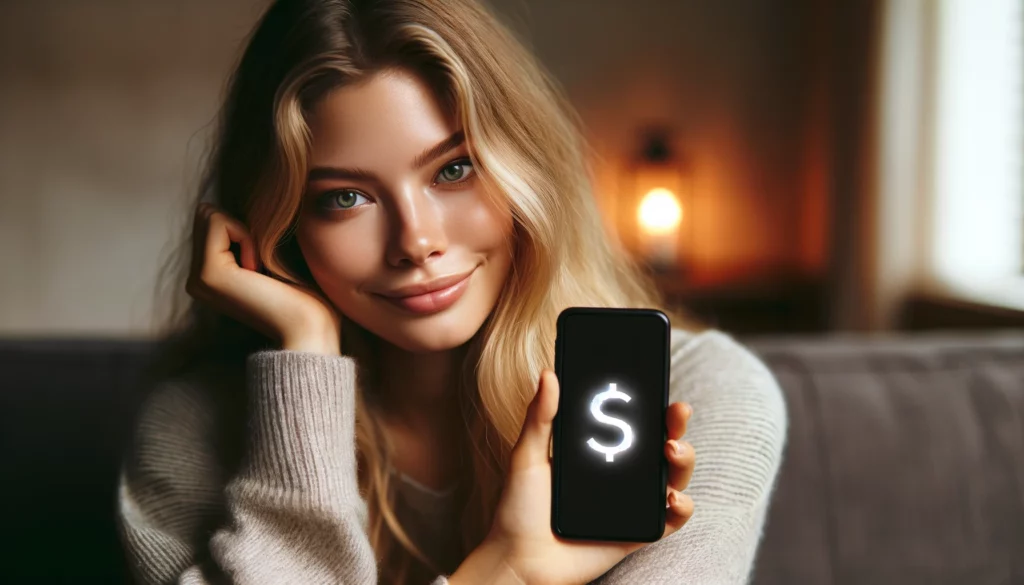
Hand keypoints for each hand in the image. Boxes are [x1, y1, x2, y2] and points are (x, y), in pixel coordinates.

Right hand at [185, 202, 341, 353]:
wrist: (309, 329)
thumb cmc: (304, 296)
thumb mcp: (270, 258)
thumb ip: (246, 237)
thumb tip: (229, 204)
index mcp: (210, 276)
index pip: (212, 220)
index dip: (244, 227)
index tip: (264, 263)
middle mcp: (196, 279)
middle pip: (207, 214)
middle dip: (240, 226)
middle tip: (262, 264)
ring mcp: (198, 278)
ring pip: (209, 215)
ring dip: (244, 232)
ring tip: (259, 268)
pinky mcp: (206, 273)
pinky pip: (219, 222)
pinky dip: (244, 235)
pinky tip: (257, 269)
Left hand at [451, 370, 695, 584]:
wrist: (519, 561)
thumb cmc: (518, 509)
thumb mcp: (527, 457)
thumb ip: (540, 417)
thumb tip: (548, 374)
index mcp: (597, 451)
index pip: (632, 422)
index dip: (650, 404)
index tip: (657, 384)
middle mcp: (620, 473)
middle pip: (661, 444)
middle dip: (676, 424)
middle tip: (676, 411)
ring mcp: (631, 503)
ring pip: (673, 476)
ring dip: (683, 459)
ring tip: (672, 450)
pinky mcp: (637, 532)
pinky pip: (671, 520)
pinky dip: (681, 507)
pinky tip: (672, 498)